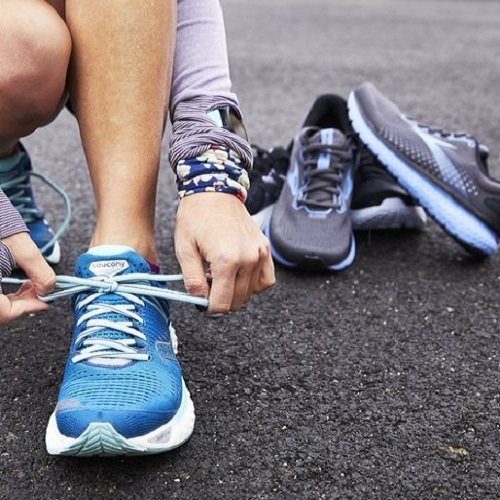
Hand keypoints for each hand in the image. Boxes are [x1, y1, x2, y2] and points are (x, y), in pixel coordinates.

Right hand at [0, 232, 55, 324]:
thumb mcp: (21, 248)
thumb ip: (39, 272)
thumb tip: (48, 290)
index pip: (2, 313)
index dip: (26, 309)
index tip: (44, 302)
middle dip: (18, 306)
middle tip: (37, 293)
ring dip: (9, 302)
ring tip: (28, 286)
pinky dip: (0, 295)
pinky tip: (14, 284)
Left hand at [175, 193, 274, 313]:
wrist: (214, 191)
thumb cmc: (196, 218)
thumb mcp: (184, 250)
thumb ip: (192, 280)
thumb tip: (200, 301)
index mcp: (226, 260)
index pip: (222, 303)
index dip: (209, 308)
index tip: (201, 302)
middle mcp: (248, 258)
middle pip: (237, 301)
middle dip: (221, 301)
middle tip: (208, 288)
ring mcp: (260, 254)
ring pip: (252, 293)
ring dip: (236, 293)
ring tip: (221, 278)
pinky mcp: (265, 249)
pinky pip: (266, 280)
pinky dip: (254, 285)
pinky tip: (239, 276)